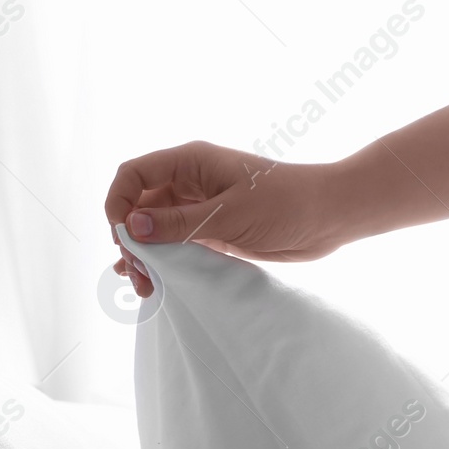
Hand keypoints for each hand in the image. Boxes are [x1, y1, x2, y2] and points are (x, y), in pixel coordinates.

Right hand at [104, 141, 347, 296]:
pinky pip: (177, 246)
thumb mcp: (229, 214)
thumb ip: (180, 223)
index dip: (118, 203)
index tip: (121, 237)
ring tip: (145, 286)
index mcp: (190, 162)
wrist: (329, 217)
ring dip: (145, 256)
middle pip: (139, 206)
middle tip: (137, 273)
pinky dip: (165, 263)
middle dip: (129, 239)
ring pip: (156, 230)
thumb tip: (132, 229)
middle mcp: (190, 182)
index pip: (134, 175)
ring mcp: (200, 208)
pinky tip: (157, 284)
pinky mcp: (213, 232)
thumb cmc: (286, 203)